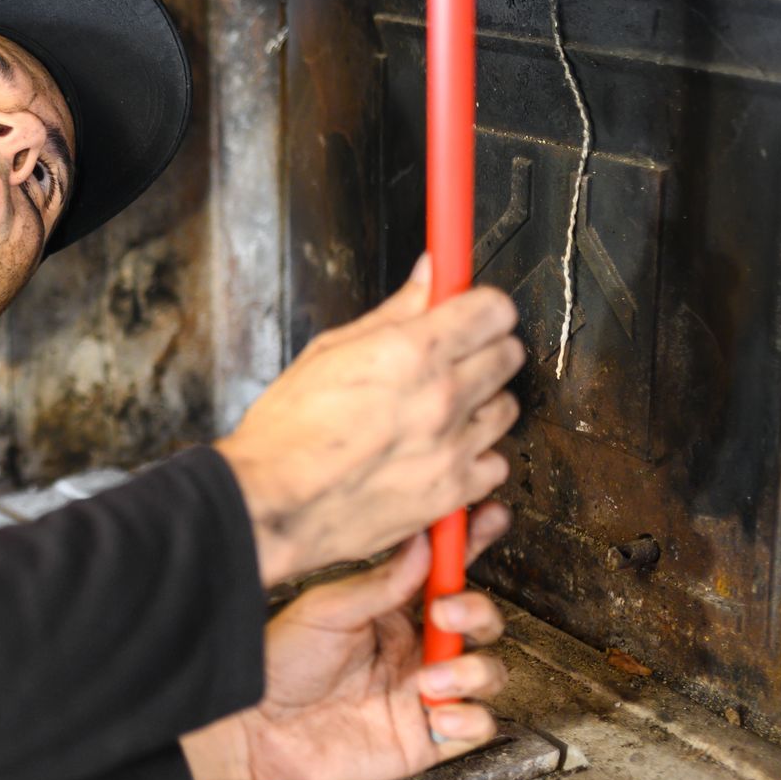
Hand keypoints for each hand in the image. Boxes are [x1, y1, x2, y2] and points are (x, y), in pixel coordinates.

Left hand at [179, 504, 511, 779]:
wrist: (258, 727)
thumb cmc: (282, 663)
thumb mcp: (327, 611)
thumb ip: (380, 583)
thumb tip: (423, 541)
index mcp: (394, 610)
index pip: (446, 573)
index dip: (473, 543)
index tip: (491, 515)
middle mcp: (416, 648)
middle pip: (480, 621)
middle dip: (476, 611)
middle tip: (444, 612)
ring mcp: (424, 692)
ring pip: (488, 672)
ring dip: (473, 669)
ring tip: (430, 678)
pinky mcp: (426, 738)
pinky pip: (476, 727)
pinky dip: (470, 719)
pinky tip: (439, 713)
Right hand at [215, 256, 523, 586]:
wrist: (272, 503)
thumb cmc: (286, 432)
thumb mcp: (328, 351)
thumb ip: (392, 313)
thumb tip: (427, 276)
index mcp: (411, 352)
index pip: (492, 310)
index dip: (480, 307)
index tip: (470, 312)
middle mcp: (441, 397)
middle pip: (508, 355)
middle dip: (483, 349)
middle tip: (453, 357)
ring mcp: (452, 447)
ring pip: (506, 408)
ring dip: (481, 404)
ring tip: (441, 410)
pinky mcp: (452, 492)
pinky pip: (495, 464)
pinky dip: (475, 457)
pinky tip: (444, 452)